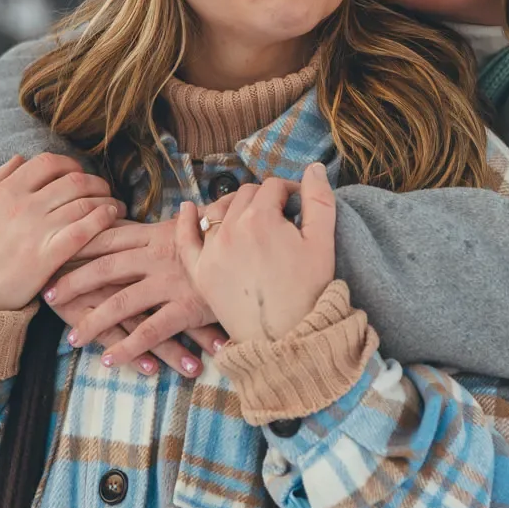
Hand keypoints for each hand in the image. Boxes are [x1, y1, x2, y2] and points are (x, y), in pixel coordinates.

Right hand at [0, 153, 125, 314]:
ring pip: (83, 202)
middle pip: (73, 180)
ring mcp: (35, 230)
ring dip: (106, 200)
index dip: (70, 164)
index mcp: (5, 192)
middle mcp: (22, 206)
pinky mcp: (46, 256)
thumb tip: (18, 158)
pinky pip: (83, 230)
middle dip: (95, 183)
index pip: (47, 163)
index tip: (79, 174)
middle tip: (104, 191)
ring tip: (115, 207)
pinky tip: (111, 217)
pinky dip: (102, 219)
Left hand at [43, 218, 226, 368]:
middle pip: (106, 266)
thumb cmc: (237, 235)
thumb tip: (189, 208)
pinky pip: (151, 329)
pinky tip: (109, 360)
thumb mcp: (211, 220)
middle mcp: (159, 255)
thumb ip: (192, 221)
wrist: (262, 248)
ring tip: (72, 338)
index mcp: (160, 233)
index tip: (54, 247)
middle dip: (74, 280)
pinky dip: (129, 346)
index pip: (112, 235)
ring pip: (122, 302)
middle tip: (46, 293)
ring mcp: (171, 281)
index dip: (82, 242)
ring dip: (94, 320)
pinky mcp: (186, 306)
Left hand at [175, 164, 335, 343]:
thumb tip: (314, 168)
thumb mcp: (323, 242)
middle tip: (280, 215)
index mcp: (261, 218)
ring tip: (249, 215)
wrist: (286, 339)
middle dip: (264, 199)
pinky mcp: (201, 273)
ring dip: (234, 207)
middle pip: (246, 196)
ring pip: (219, 212)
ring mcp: (211, 251)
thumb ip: (319, 200)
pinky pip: (186, 240)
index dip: (290, 192)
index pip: (274, 188)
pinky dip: (186, 222)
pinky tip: (189, 209)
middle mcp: (230, 229)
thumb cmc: (309, 292)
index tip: (299, 205)